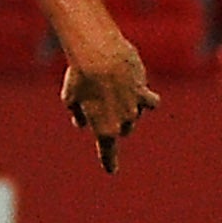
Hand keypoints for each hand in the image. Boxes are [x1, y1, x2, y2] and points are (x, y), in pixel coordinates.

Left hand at [58, 35, 156, 170]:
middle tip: (103, 102)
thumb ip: (78, 112)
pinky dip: (146, 98)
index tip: (111, 170)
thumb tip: (82, 122)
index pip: (108, 153)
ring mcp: (136, 107)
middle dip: (117, 121)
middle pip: (124, 128)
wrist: (99, 52)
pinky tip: (137, 86)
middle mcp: (123, 122)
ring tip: (116, 89)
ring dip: (131, 108)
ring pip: (137, 114)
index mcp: (104, 129)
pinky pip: (151, 100)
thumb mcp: (70, 97)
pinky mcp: (144, 89)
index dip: (110, 162)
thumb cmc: (80, 76)